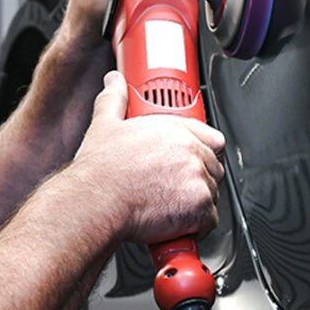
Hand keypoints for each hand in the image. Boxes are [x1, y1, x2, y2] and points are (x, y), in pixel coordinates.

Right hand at [67, 72, 223, 243]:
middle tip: (176, 190)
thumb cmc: (100, 171)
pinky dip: (195, 226)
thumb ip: (114, 100)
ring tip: (170, 206)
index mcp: (175, 130)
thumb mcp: (105, 125)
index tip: (195, 162)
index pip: (212, 137)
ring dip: (196, 203)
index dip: (205, 152)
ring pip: (212, 194)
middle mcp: (190, 152)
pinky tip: (175, 222)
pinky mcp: (199, 207)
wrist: (95, 202)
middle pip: (213, 168)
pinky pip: (209, 220)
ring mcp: (197, 179)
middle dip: (198, 180)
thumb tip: (114, 83)